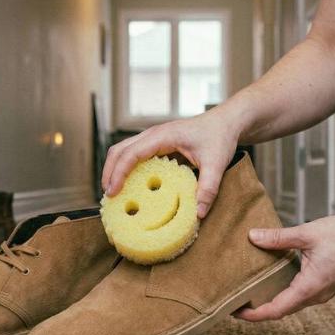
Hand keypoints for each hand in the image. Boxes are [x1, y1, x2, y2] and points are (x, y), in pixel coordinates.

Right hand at [102, 111, 240, 217]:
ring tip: (113, 192)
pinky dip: (125, 167)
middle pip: (119, 150)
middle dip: (109, 172)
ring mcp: (153, 137)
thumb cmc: (220, 137)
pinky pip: (134, 153)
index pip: (131, 153)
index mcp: (163, 136)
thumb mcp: (216, 164)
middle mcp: (153, 134)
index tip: (112, 192)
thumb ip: (208, 188)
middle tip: (108, 196)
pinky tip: (129, 185)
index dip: (118, 172)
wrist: (226, 121)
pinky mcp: (157, 143)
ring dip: (114, 169)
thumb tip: (198, 213)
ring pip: (123, 150)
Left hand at [235, 213, 334, 320]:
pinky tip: (272, 279)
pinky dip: (283, 291)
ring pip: (291, 303)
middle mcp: (316, 296)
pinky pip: (300, 295)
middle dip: (258, 309)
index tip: (235, 312)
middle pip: (281, 310)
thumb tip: (252, 237)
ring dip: (271, 300)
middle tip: (235, 301)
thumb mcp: (307, 233)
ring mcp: (322, 292)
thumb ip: (278, 238)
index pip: (275, 310)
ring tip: (249, 291)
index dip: (253, 314)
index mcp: (310, 288)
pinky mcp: (326, 285)